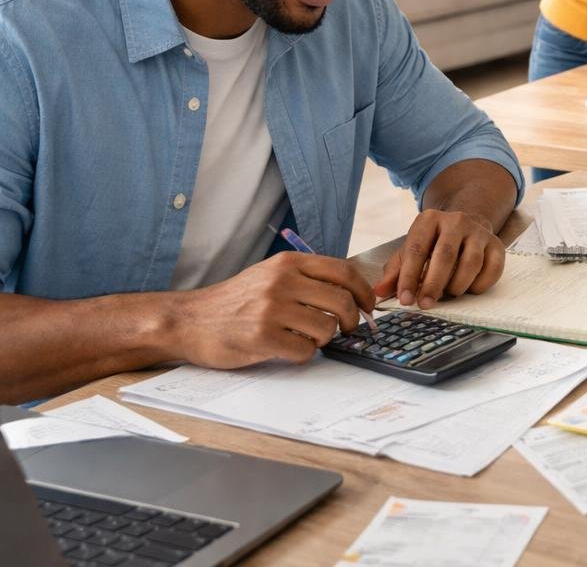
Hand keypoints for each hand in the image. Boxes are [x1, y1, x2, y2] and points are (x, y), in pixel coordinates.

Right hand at [170, 252, 376, 368]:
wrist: (188, 320)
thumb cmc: (235, 301)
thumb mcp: (270, 274)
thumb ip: (307, 278)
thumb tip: (352, 293)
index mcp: (289, 263)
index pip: (344, 271)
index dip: (364, 291)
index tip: (368, 306)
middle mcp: (282, 282)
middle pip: (342, 302)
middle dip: (352, 320)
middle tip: (346, 329)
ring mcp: (271, 309)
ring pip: (327, 328)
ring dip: (324, 339)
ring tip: (306, 337)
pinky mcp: (262, 337)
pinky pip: (305, 350)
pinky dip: (303, 354)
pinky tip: (288, 348)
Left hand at [375, 209, 506, 309]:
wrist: (464, 227)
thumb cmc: (432, 245)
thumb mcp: (410, 253)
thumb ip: (395, 272)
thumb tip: (379, 292)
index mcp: (429, 220)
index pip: (417, 249)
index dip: (409, 277)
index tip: (405, 300)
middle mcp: (456, 221)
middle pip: (445, 255)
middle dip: (433, 284)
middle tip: (425, 305)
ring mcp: (478, 231)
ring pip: (471, 262)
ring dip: (457, 285)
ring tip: (448, 294)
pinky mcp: (497, 244)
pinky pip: (493, 268)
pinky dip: (480, 285)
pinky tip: (469, 289)